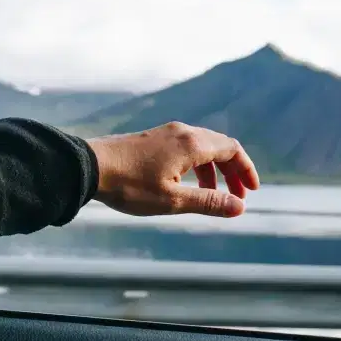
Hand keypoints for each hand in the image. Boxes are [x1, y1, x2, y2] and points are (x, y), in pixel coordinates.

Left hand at [87, 122, 260, 217]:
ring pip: (202, 147)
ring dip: (214, 170)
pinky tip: (187, 184)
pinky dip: (197, 165)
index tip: (251, 192)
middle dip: (232, 172)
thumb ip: (208, 202)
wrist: (89, 167)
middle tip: (237, 197)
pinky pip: (185, 147)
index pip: (232, 150)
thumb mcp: (173, 201)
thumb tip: (239, 207)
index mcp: (192, 144)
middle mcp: (183, 132)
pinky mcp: (153, 138)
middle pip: (220, 146)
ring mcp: (167, 132)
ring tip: (212, 195)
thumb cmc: (130, 186)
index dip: (246, 170)